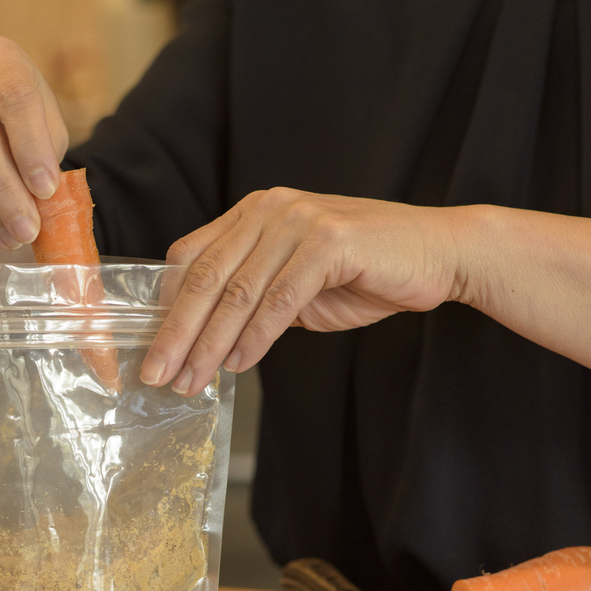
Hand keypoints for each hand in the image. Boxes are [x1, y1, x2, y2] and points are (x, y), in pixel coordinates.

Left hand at [141, 188, 462, 394]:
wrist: (439, 254)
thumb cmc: (367, 271)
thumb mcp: (295, 283)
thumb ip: (252, 296)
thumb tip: (201, 336)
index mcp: (254, 213)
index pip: (191, 257)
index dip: (167, 305)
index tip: (150, 347)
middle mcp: (270, 209)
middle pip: (205, 277)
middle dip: (176, 332)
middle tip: (156, 374)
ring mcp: (300, 221)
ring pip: (237, 292)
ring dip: (209, 344)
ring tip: (192, 380)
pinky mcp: (329, 241)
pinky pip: (279, 299)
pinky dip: (255, 337)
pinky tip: (239, 365)